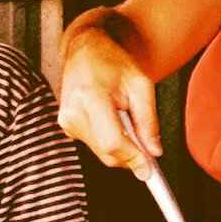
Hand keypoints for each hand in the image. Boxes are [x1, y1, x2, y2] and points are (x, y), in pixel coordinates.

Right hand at [57, 27, 160, 179]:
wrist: (86, 51)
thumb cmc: (113, 62)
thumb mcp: (140, 84)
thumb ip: (148, 120)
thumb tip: (153, 152)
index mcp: (90, 97)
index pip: (112, 141)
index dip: (133, 158)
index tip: (149, 170)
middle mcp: (73, 112)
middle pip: (107, 152)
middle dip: (131, 155)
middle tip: (149, 147)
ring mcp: (67, 121)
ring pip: (102, 152)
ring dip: (121, 146)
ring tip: (125, 118)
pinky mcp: (67, 126)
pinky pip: (95, 145)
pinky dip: (110, 140)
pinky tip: (113, 120)